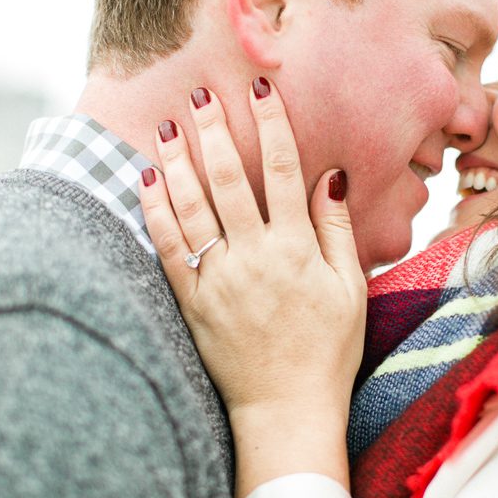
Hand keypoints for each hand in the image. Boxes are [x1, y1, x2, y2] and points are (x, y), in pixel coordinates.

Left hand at [139, 81, 366, 497]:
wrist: (286, 410)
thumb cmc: (327, 351)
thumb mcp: (350, 288)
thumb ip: (337, 229)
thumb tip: (331, 175)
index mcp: (297, 248)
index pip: (284, 170)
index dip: (272, 123)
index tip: (260, 87)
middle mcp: (255, 256)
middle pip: (230, 178)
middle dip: (215, 130)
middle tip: (200, 93)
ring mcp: (219, 279)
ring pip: (192, 206)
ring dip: (178, 162)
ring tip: (169, 126)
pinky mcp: (192, 302)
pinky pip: (167, 248)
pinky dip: (155, 212)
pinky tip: (147, 181)